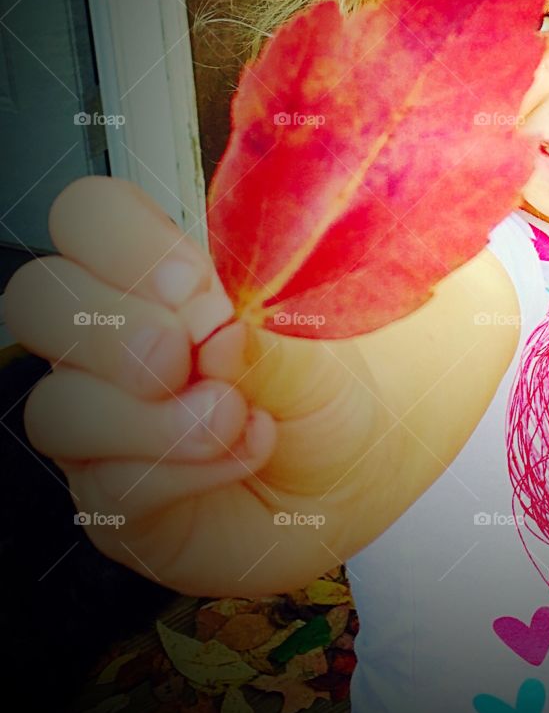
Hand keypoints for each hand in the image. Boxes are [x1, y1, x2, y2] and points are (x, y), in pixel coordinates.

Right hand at [4, 176, 382, 597]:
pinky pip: (108, 484)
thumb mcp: (319, 353)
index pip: (89, 217)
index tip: (195, 287)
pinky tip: (237, 457)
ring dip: (153, 418)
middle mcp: (112, 339)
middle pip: (36, 298)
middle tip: (186, 356)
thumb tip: (217, 335)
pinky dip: (181, 470)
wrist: (348, 482)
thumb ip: (269, 338)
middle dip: (110, 329)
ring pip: (57, 406)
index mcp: (159, 276)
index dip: (124, 242)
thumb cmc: (324, 396)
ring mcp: (101, 419)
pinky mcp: (112, 495)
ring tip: (232, 418)